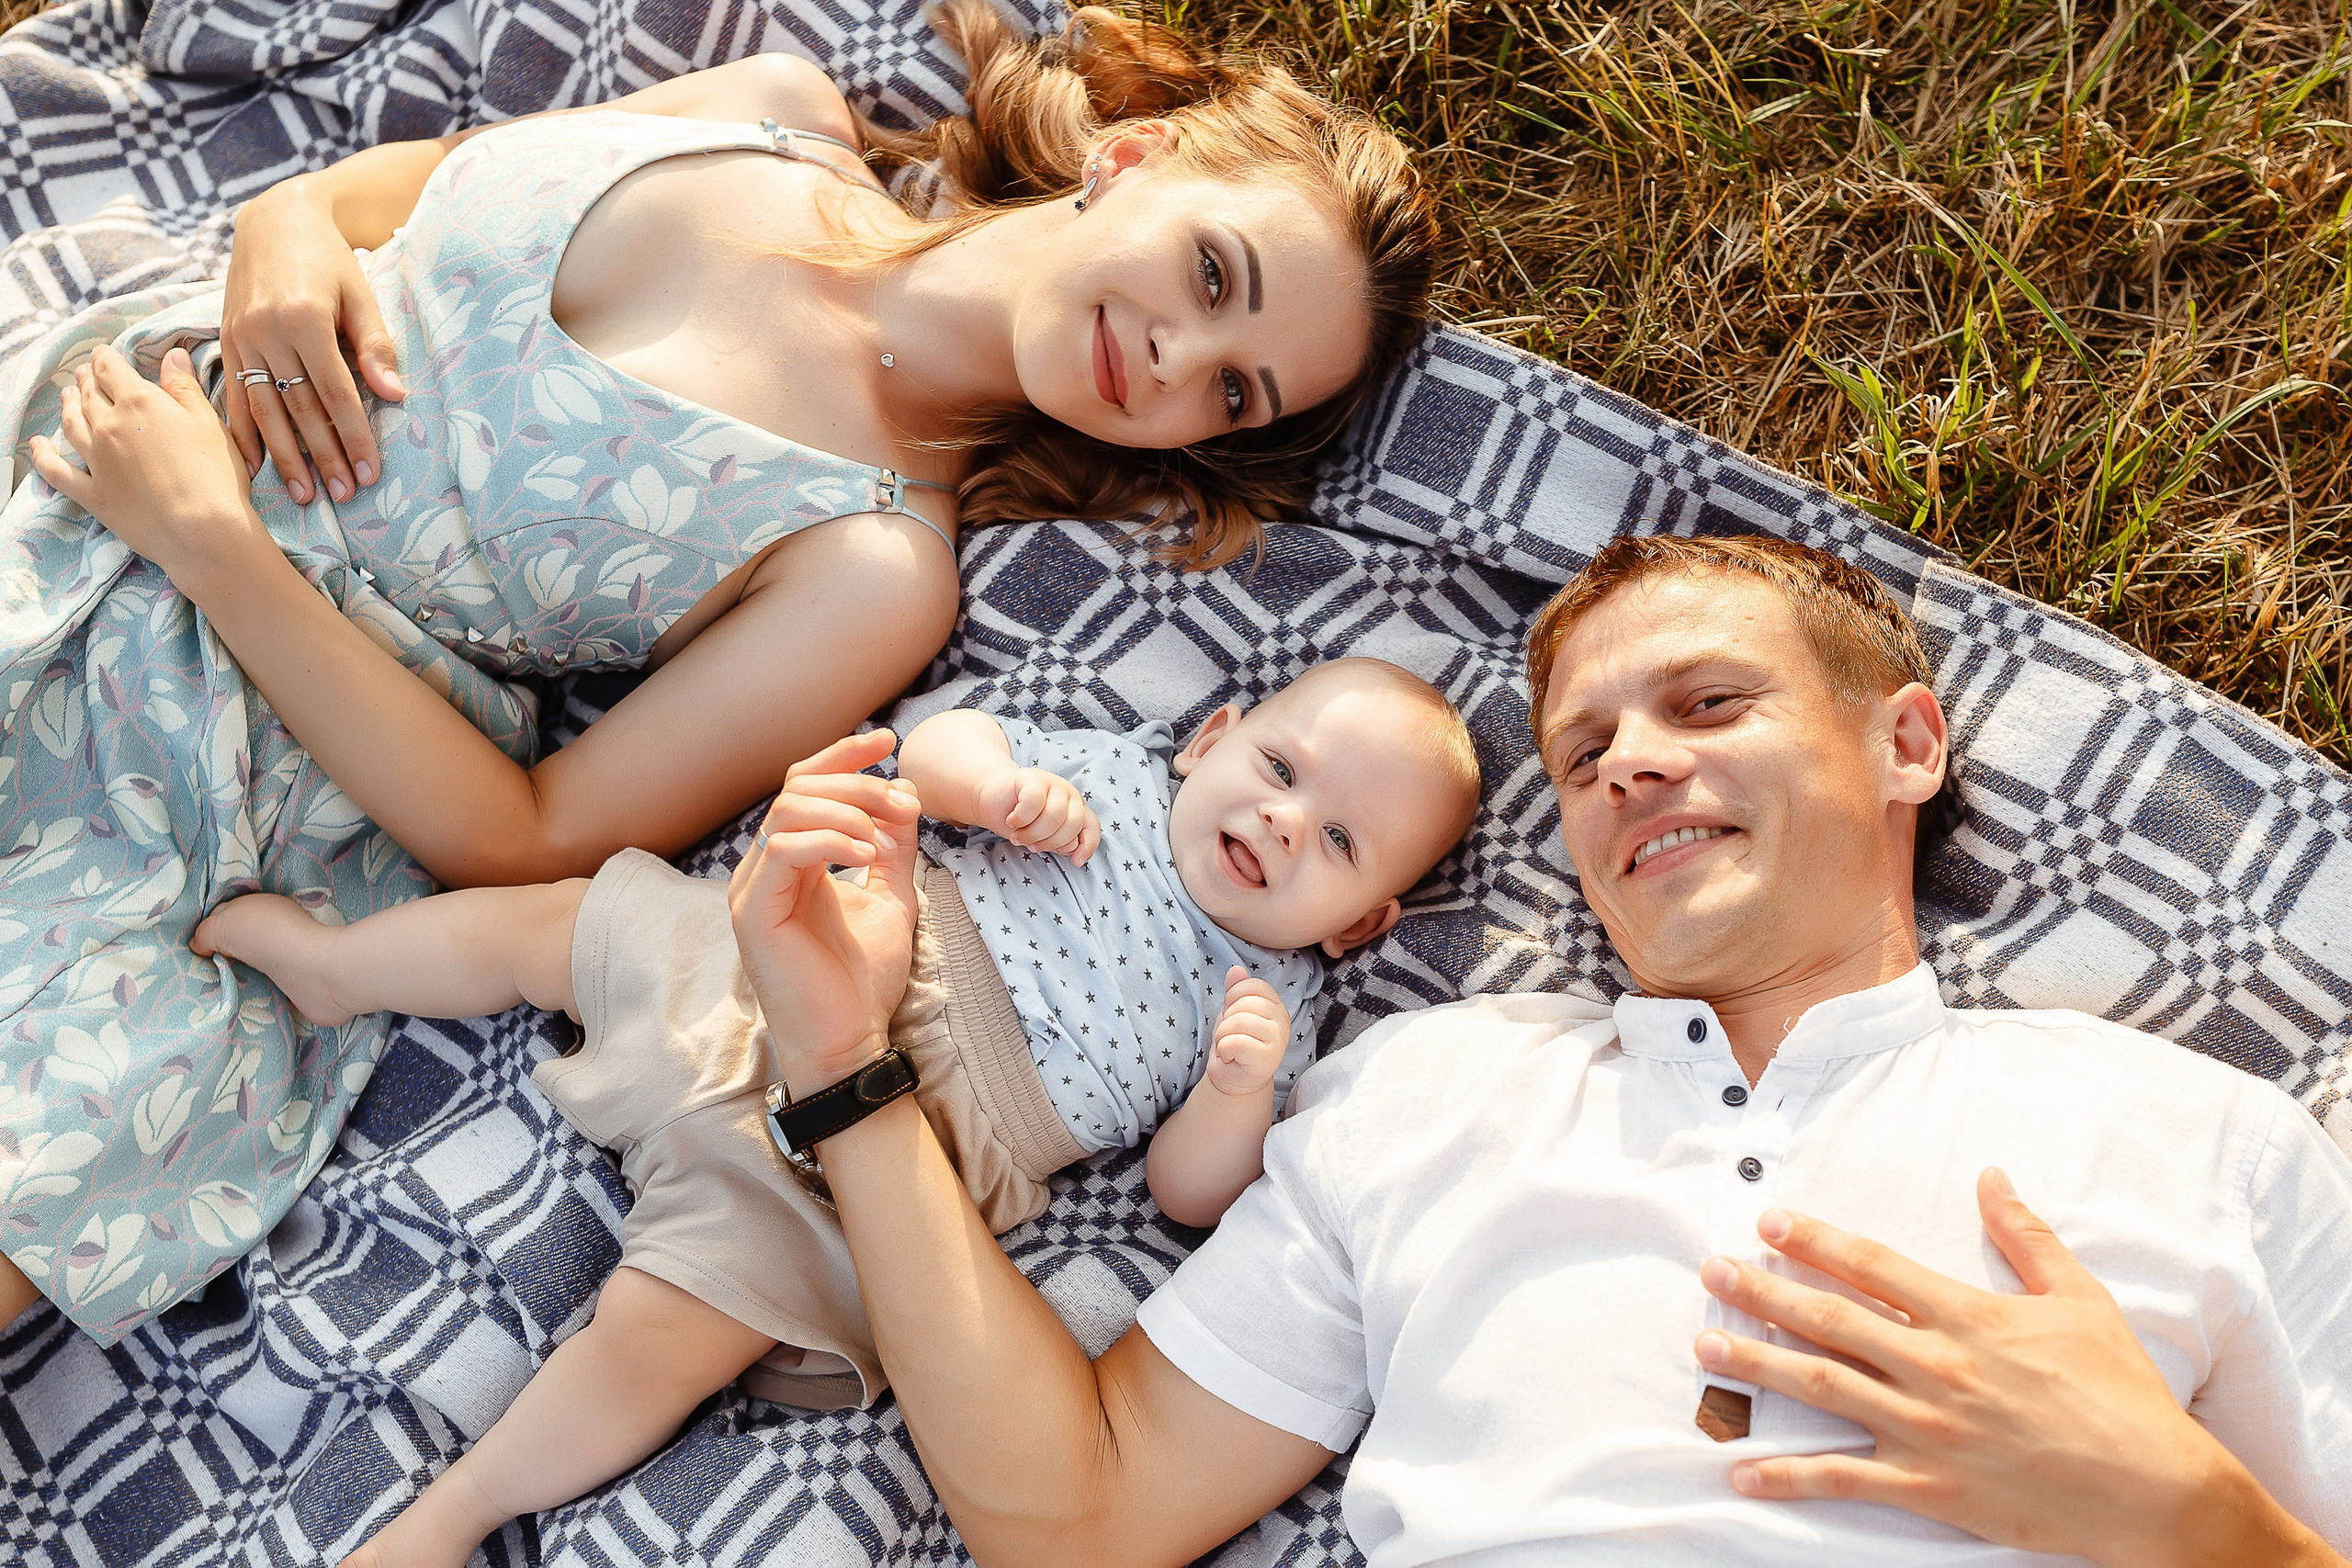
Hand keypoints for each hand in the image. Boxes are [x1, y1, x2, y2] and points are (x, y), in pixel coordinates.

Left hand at [30, 347, 271, 585]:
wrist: (203, 531)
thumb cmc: (216, 475)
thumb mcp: (210, 423)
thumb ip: (185, 387)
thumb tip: (171, 355)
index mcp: (139, 403)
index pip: (112, 369)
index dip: (105, 358)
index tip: (104, 354)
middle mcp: (109, 427)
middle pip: (89, 396)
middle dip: (86, 381)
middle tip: (85, 375)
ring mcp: (96, 461)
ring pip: (71, 425)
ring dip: (67, 407)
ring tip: (67, 397)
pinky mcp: (93, 494)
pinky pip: (56, 471)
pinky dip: (43, 456)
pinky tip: (38, 445)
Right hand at [221, 180, 405, 504]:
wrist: (275, 220)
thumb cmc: (329, 260)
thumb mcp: (361, 296)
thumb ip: (375, 347)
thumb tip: (395, 396)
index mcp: (304, 319)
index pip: (335, 394)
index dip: (353, 437)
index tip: (369, 473)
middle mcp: (267, 332)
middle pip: (299, 408)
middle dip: (323, 456)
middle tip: (343, 494)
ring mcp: (240, 338)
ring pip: (263, 409)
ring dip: (284, 456)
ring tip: (305, 494)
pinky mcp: (226, 341)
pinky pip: (233, 396)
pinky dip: (243, 433)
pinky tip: (255, 467)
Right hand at [728, 731, 925, 1095]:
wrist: (851, 1042)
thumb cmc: (862, 980)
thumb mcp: (892, 898)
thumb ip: (895, 849)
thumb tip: (907, 797)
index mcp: (791, 862)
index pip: (804, 787)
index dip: (842, 756)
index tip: (888, 742)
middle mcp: (764, 869)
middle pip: (797, 789)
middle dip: (858, 784)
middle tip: (904, 801)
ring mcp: (752, 890)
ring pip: (787, 811)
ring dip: (846, 809)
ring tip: (887, 833)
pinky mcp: (753, 914)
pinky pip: (782, 851)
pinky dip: (829, 840)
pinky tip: (865, 853)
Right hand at [975, 766, 1099, 862]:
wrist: (989, 799)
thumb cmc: (1019, 821)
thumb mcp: (1042, 838)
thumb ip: (1061, 842)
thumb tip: (1073, 846)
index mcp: (1075, 809)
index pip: (1092, 826)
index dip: (1088, 846)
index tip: (1076, 862)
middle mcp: (1068, 794)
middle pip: (1072, 824)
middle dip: (1050, 842)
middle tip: (1030, 846)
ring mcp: (1052, 783)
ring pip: (1054, 816)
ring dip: (1032, 834)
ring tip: (1017, 836)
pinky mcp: (1033, 778)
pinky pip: (1034, 803)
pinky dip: (1021, 818)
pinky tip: (1012, 820)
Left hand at [1202, 967, 1288, 1096]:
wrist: (1234, 1079)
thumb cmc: (1236, 1043)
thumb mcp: (1233, 1012)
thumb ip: (1236, 990)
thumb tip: (1236, 970)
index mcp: (1276, 1005)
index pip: (1252, 985)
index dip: (1233, 997)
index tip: (1231, 1015)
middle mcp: (1282, 1020)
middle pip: (1245, 1002)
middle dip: (1226, 1019)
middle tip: (1229, 1035)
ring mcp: (1278, 1039)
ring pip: (1238, 1021)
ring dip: (1223, 1035)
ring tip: (1229, 1046)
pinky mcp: (1268, 1058)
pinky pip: (1235, 1042)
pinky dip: (1224, 1049)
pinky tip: (1231, 1057)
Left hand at [1694, 1169, 2294, 1566]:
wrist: (2158, 1491)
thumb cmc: (2123, 1393)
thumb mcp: (2080, 1299)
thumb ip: (2027, 1235)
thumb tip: (1992, 1174)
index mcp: (1969, 1318)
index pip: (1873, 1267)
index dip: (1815, 1240)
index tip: (1767, 1221)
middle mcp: (1938, 1368)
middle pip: (1831, 1320)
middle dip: (1763, 1291)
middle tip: (1712, 1271)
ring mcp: (1929, 1431)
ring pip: (1823, 1388)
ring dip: (1757, 1366)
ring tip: (1704, 1346)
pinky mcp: (1932, 1489)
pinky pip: (1846, 1481)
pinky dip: (1789, 1476)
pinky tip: (1741, 1469)